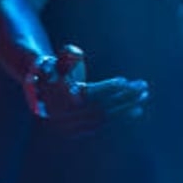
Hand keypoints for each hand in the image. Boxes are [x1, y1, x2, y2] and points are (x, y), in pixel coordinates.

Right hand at [30, 45, 148, 128]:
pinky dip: (120, 117)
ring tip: (144, 96)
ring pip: (105, 117)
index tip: (123, 81)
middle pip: (101, 106)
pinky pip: (104, 124)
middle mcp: (66, 116)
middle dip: (124, 96)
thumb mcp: (55, 62)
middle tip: (143, 86)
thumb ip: (65, 57)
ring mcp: (73, 125)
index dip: (106, 88)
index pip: (87, 95)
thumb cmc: (50, 71)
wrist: (38, 93)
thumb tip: (75, 51)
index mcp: (58, 100)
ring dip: (126, 106)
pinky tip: (136, 110)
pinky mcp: (80, 131)